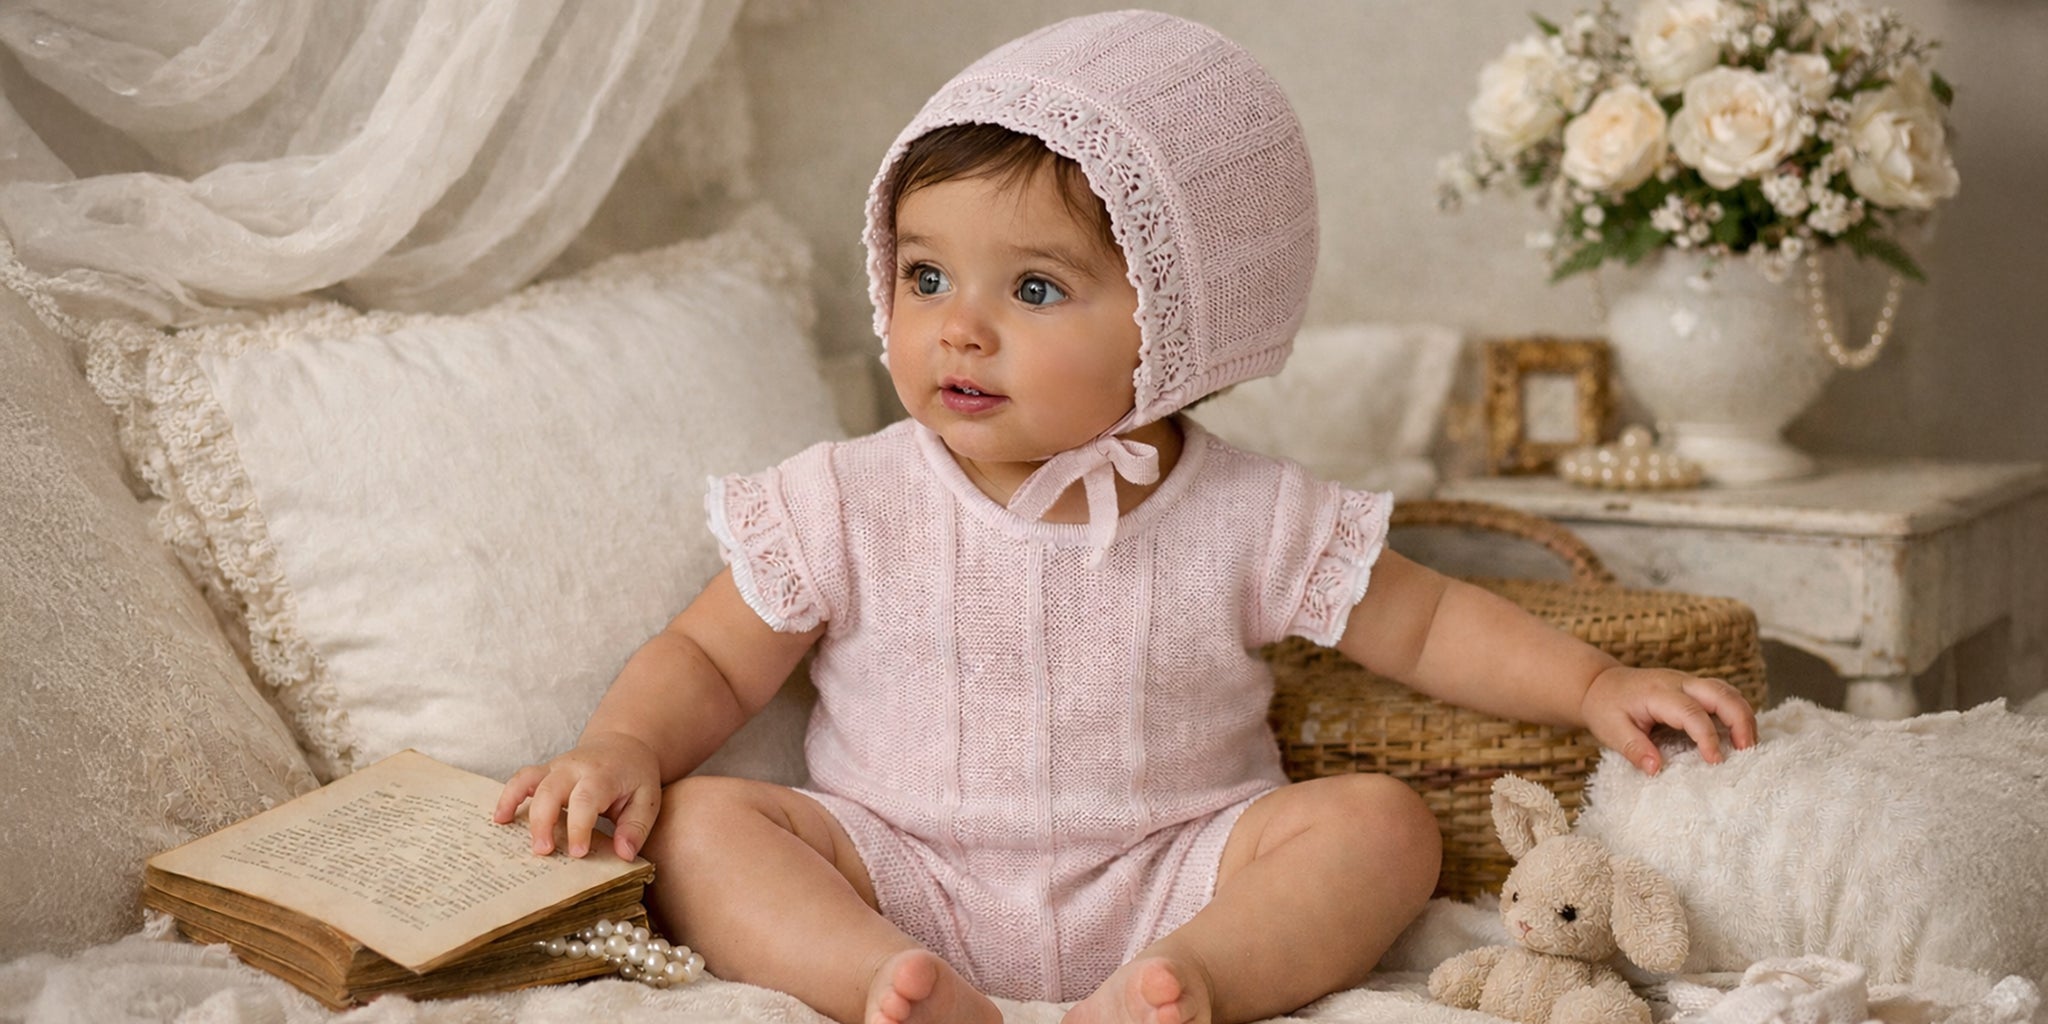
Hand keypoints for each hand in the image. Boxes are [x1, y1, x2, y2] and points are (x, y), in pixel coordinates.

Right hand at [493, 732, 662, 860]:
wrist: (624, 745)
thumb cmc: (635, 776)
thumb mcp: (648, 800)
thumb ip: (636, 827)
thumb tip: (623, 855)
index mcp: (603, 774)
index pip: (586, 800)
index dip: (579, 827)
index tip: (577, 853)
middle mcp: (575, 767)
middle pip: (550, 790)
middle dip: (544, 822)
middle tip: (543, 852)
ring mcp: (556, 767)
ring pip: (529, 780)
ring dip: (515, 804)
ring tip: (507, 830)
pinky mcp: (545, 771)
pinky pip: (521, 779)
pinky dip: (508, 796)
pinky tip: (501, 819)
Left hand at [1578, 665, 1757, 774]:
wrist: (1599, 683)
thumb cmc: (1605, 707)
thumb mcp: (1610, 730)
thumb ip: (1633, 748)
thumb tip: (1656, 769)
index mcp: (1657, 693)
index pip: (1691, 713)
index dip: (1707, 737)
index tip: (1715, 761)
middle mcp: (1678, 682)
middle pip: (1721, 694)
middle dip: (1740, 721)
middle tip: (1748, 751)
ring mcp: (1688, 681)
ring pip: (1727, 691)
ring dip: (1744, 716)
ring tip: (1749, 746)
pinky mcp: (1693, 687)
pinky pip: (1722, 694)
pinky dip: (1736, 712)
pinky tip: (1739, 735)